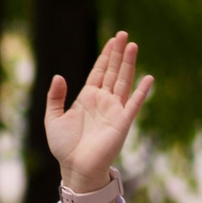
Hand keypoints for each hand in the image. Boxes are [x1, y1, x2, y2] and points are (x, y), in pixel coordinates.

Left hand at [44, 32, 153, 202]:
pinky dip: (141, 92)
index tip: (112, 40)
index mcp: (87, 98)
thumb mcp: (53, 119)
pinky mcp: (122, 122)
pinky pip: (134, 104)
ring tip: (132, 46)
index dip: (105, 56)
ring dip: (128, 64)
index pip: (99, 71)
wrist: (74, 168)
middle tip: (123, 34)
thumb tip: (59, 76)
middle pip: (112, 71)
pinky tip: (149, 78)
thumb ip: (55, 97)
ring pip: (123, 82)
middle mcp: (103, 101)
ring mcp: (114, 110)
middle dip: (118, 53)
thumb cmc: (65, 147)